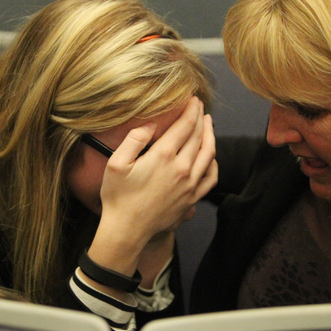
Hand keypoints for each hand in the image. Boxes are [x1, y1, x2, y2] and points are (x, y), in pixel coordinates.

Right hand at [88, 96, 217, 276]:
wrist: (127, 230)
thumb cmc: (118, 197)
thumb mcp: (116, 163)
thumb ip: (134, 139)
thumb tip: (151, 124)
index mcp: (163, 156)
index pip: (184, 126)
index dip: (190, 110)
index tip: (193, 99)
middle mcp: (182, 169)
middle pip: (198, 136)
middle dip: (201, 118)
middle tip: (200, 106)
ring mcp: (190, 185)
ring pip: (208, 154)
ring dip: (210, 135)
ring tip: (208, 124)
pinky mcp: (192, 199)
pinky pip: (211, 177)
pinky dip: (213, 162)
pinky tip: (210, 156)